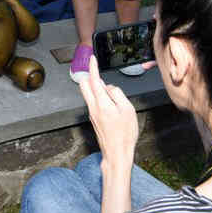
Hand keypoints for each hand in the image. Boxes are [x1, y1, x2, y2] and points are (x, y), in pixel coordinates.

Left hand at [77, 57, 138, 172]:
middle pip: (84, 86)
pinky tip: (112, 106)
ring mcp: (92, 114)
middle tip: (101, 75)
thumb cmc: (124, 134)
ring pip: (89, 94)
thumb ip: (117, 94)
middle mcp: (93, 108)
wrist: (117, 153)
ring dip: (98, 89)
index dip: (92, 67)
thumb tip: (108, 87)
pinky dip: (100, 99)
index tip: (92, 59)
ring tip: (114, 98)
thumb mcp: (127, 109)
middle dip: (90, 77)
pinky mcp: (94, 119)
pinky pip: (94, 103)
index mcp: (101, 103)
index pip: (93, 80)